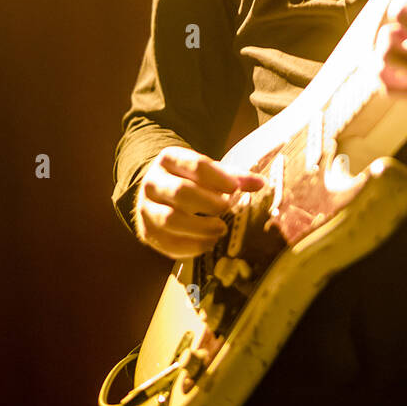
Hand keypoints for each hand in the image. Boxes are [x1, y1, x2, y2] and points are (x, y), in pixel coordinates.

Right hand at [134, 147, 264, 259]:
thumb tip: (261, 183)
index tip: (235, 189)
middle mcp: (153, 182)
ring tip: (220, 230)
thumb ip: (234, 178)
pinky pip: (167, 243)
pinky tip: (208, 243)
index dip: (218, 178)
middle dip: (208, 204)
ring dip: (200, 228)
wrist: (159, 195)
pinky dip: (191, 246)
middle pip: (180, 192)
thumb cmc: (191, 182)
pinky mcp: (146, 232)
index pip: (195, 165)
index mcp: (169, 159)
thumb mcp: (210, 174)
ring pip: (170, 219)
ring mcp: (145, 208)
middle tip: (227, 210)